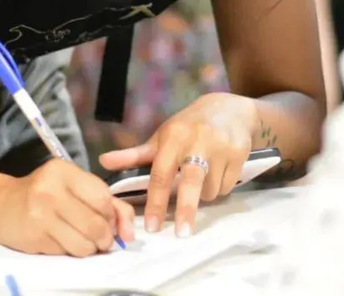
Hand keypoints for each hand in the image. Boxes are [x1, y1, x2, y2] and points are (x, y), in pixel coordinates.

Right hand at [0, 159, 134, 256]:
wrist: (1, 206)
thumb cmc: (43, 194)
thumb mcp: (73, 187)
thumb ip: (107, 202)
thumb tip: (129, 231)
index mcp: (64, 171)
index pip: (103, 198)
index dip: (113, 215)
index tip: (109, 221)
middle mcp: (50, 190)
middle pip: (96, 224)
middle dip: (105, 237)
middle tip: (101, 238)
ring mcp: (40, 214)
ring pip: (84, 244)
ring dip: (90, 248)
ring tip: (83, 241)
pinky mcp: (34, 237)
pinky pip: (67, 252)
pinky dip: (71, 251)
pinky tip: (62, 240)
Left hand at [99, 93, 255, 237]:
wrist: (230, 109)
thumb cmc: (189, 126)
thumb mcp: (162, 136)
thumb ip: (134, 154)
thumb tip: (103, 162)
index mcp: (174, 136)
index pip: (161, 172)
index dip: (155, 201)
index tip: (151, 225)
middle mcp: (198, 140)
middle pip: (191, 182)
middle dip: (186, 210)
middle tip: (181, 234)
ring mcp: (221, 146)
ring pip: (211, 189)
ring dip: (204, 194)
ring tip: (201, 177)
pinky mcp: (240, 153)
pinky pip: (227, 186)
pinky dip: (220, 186)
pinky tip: (218, 171)